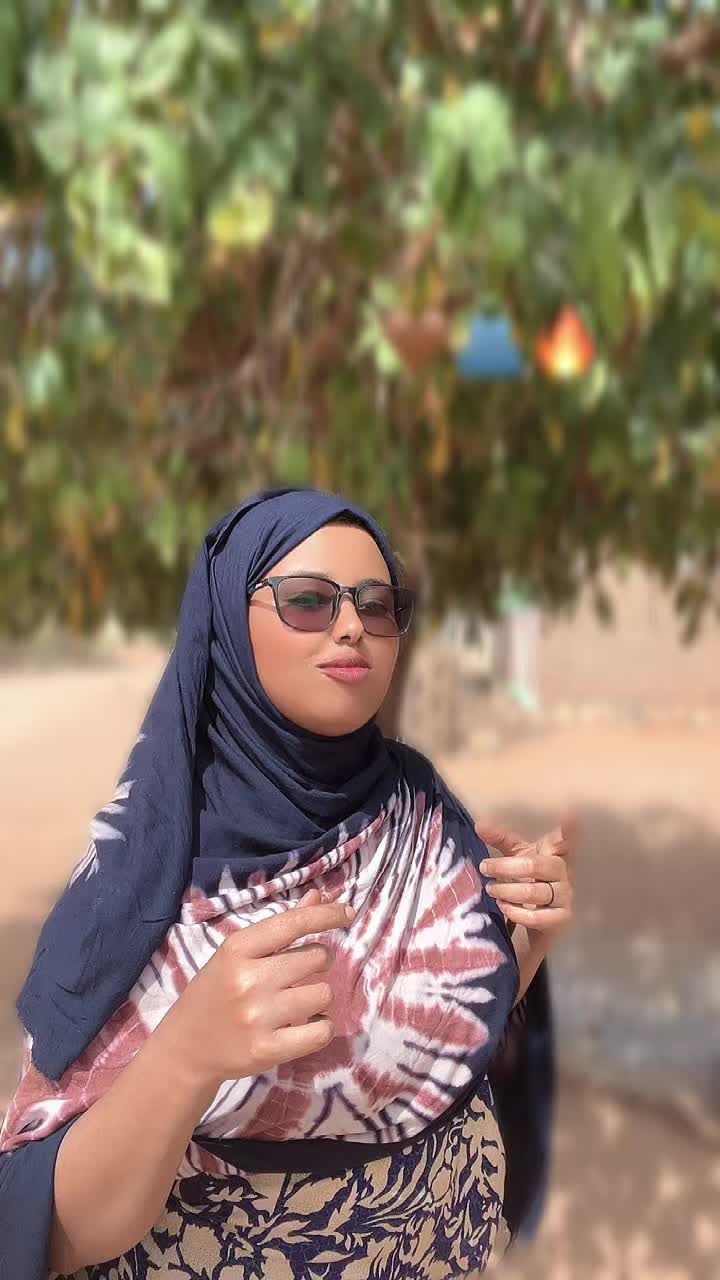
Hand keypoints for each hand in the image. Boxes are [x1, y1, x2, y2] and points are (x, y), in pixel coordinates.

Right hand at [165, 889, 353, 1090]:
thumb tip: (317, 897)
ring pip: (323, 994)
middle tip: (301, 972)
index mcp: (238, 949)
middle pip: (317, 958)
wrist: (186, 1048)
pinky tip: (306, 1026)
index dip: (326, 915)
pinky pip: (321, 1032)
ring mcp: (258, 1016)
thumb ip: (279, 927)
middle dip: (319, 961)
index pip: (293, 923)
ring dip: (319, 997)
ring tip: (298, 1003)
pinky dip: (322, 1027)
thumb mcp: (238, 954)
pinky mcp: (268, 1050)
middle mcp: (248, 980)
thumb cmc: (216, 992)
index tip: (348, 913)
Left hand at [474, 817, 576, 936]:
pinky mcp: (561, 918)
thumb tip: (479, 825)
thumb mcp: (515, 855)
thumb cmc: (529, 876)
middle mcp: (562, 871)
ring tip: (490, 889)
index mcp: (553, 852)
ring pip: (533, 892)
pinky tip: (503, 906)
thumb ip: (499, 839)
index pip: (563, 840)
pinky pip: (536, 917)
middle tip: (484, 868)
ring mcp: (564, 895)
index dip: (568, 831)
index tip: (570, 815)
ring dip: (506, 891)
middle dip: (504, 867)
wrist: (541, 914)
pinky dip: (515, 912)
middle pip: (533, 865)